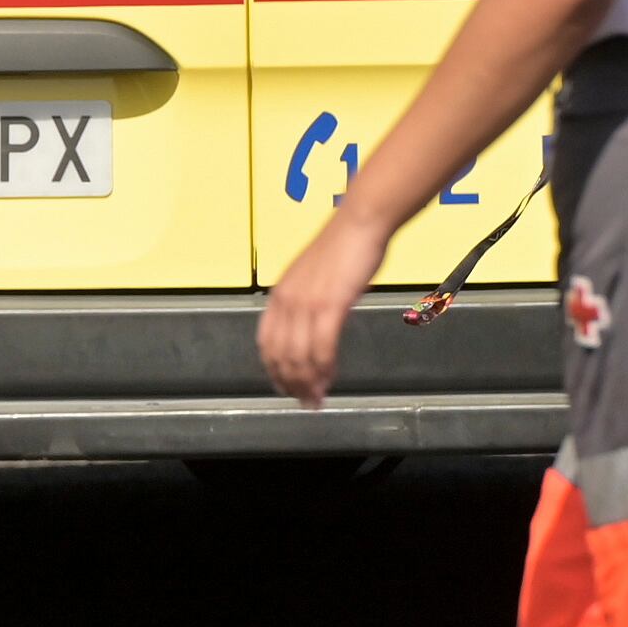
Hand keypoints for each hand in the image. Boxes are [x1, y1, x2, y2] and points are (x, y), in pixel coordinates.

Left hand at [255, 206, 386, 405]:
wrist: (360, 223)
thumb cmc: (344, 248)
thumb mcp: (314, 278)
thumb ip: (308, 302)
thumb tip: (311, 329)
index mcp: (280, 295)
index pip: (267, 343)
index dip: (274, 370)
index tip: (286, 388)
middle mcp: (287, 301)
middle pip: (280, 355)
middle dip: (292, 384)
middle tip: (305, 402)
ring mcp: (307, 303)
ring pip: (299, 356)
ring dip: (308, 382)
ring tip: (317, 399)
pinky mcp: (331, 304)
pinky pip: (322, 346)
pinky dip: (324, 369)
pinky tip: (329, 380)